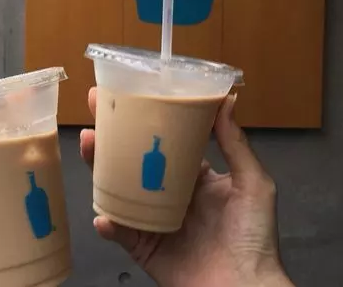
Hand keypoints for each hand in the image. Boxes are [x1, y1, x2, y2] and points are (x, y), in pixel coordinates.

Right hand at [80, 89, 293, 286]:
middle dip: (111, 136)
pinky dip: (109, 222)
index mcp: (195, 178)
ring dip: (100, 169)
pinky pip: (121, 232)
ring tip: (88, 144)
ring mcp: (153, 221)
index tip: (126, 94)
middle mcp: (170, 196)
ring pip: (119, 191)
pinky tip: (102, 212)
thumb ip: (236, 144)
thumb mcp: (253, 184)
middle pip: (133, 162)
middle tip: (94, 111)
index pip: (164, 144)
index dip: (145, 120)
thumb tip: (227, 99)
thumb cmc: (254, 237)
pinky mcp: (143, 248)